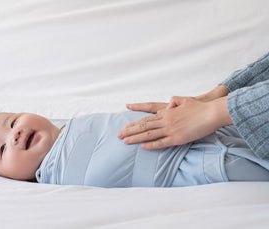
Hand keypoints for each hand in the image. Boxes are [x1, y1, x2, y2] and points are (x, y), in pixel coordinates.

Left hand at [117, 96, 231, 148]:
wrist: (211, 112)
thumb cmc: (199, 106)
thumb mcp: (184, 100)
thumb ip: (174, 101)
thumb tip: (168, 104)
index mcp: (166, 112)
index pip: (146, 118)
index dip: (135, 123)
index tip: (125, 127)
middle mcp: (165, 121)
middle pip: (144, 126)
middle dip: (130, 131)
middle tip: (118, 136)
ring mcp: (171, 130)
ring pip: (149, 135)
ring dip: (136, 138)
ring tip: (125, 142)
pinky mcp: (178, 138)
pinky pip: (162, 143)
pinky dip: (151, 145)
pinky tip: (142, 147)